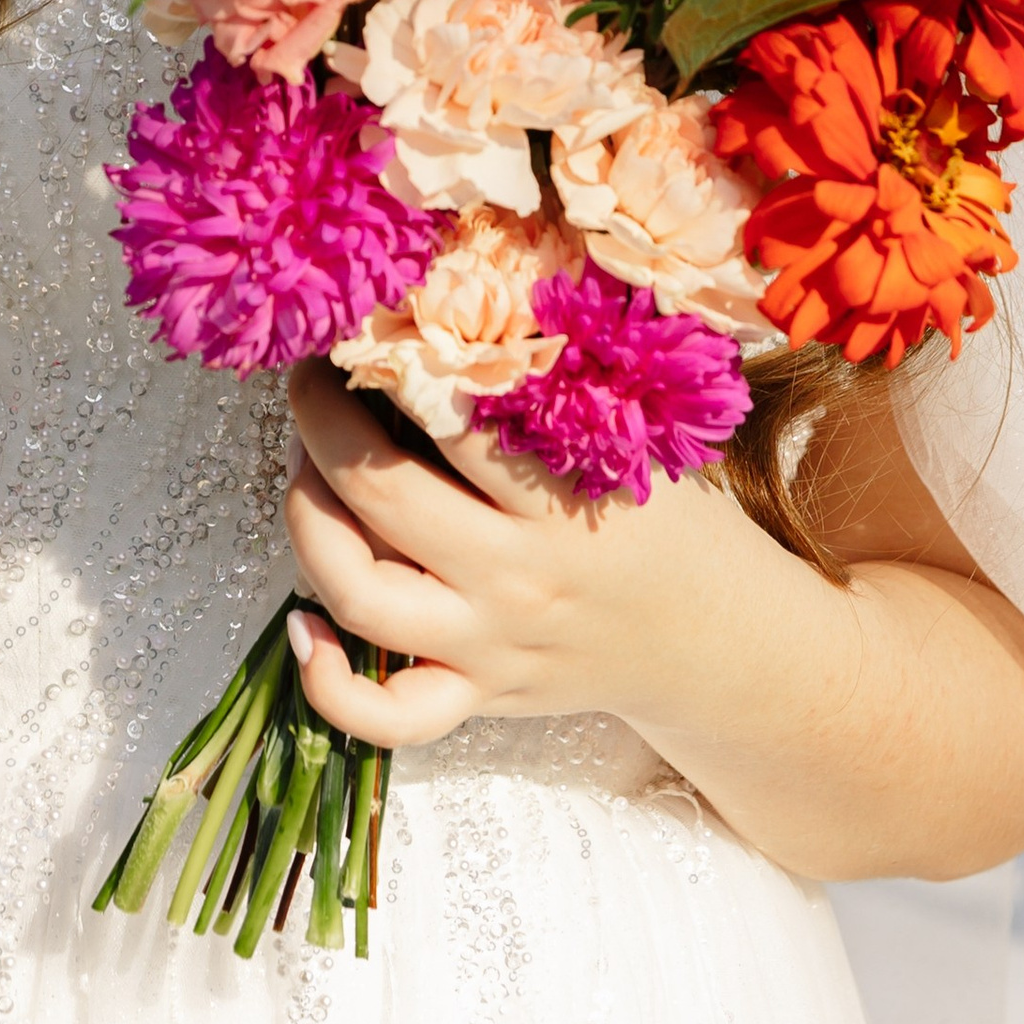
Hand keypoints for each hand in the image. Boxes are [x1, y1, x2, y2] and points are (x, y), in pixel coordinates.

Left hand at [281, 358, 774, 751]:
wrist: (719, 641)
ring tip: (304, 472)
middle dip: (322, 423)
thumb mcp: (634, 443)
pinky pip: (383, 714)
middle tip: (312, 383)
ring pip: (359, 595)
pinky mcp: (478, 698)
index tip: (362, 324)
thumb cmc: (668, 525)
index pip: (449, 415)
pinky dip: (326, 680)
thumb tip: (449, 309)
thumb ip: (552, 391)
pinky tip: (305, 621)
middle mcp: (516, 578)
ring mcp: (489, 646)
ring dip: (307, 522)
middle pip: (380, 495)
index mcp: (560, 501)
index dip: (386, 359)